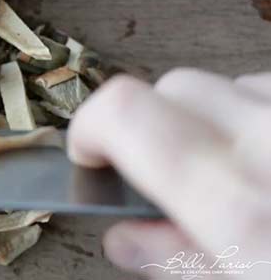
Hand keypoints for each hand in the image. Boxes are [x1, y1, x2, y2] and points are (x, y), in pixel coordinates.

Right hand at [68, 69, 270, 277]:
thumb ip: (177, 260)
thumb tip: (124, 238)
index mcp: (234, 200)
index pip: (124, 112)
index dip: (90, 127)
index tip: (91, 154)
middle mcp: (268, 138)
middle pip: (172, 87)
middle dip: (155, 122)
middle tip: (170, 173)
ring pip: (225, 82)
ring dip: (211, 119)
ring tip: (233, 169)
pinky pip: (264, 89)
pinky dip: (255, 116)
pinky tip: (270, 156)